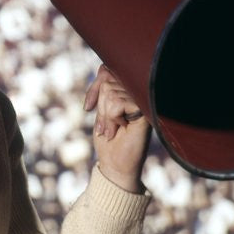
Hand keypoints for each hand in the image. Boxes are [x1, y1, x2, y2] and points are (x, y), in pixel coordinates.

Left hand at [83, 64, 150, 192]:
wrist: (116, 166)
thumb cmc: (108, 141)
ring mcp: (143, 100)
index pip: (107, 70)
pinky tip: (122, 128)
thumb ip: (104, 89)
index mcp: (128, 91)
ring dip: (106, 116)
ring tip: (114, 129)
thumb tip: (104, 68)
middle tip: (106, 126)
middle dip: (100, 106)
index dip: (94, 87)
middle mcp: (137, 93)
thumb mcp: (100, 110)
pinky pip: (117, 102)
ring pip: (110, 93)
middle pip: (106, 82)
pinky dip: (112, 117)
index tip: (87, 108)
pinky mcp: (145, 111)